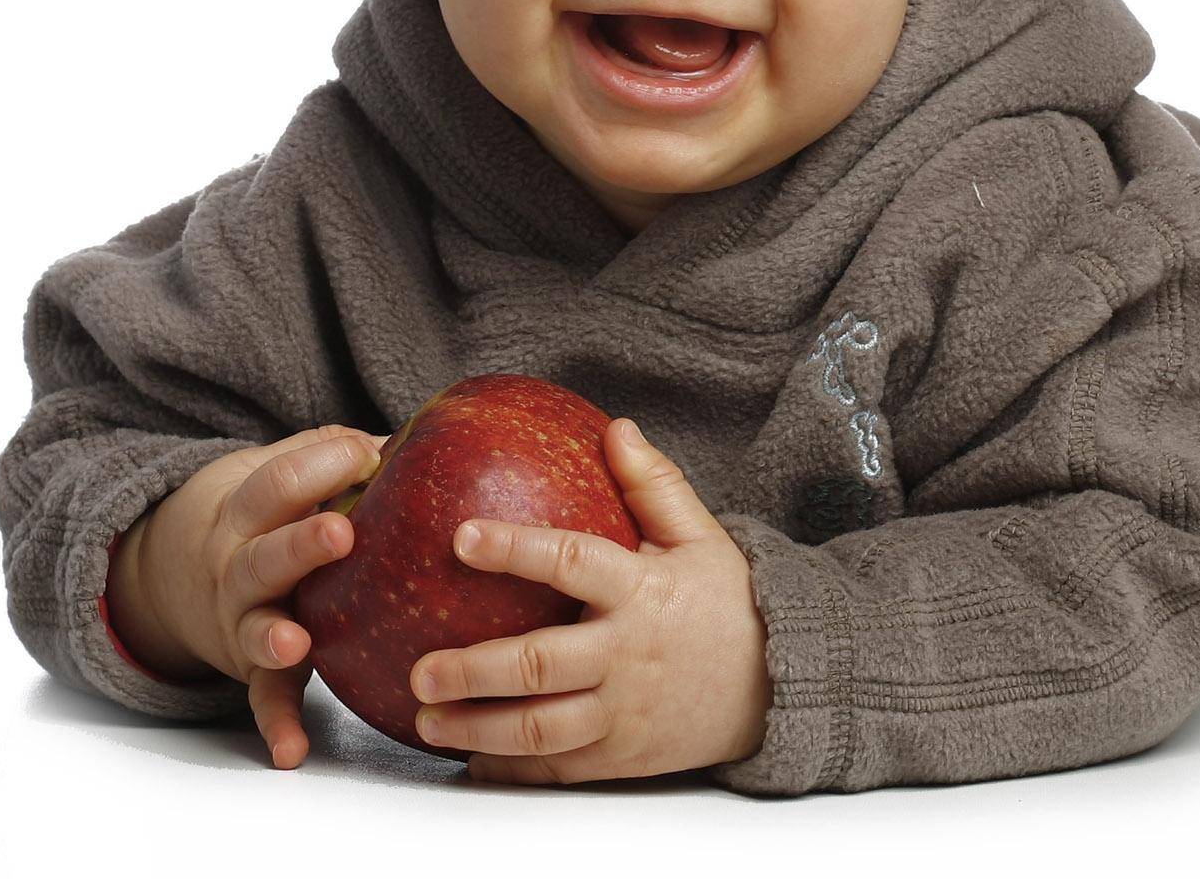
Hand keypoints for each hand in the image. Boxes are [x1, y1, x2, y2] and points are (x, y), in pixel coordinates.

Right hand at [110, 424, 385, 769]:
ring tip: (292, 642)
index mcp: (247, 510)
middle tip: (340, 532)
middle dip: (300, 545)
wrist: (171, 569)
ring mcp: (241, 619)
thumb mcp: (278, 471)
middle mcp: (237, 564)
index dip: (322, 464)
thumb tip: (418, 429)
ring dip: (272, 636)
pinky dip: (276, 724)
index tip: (369, 454)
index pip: (279, 481)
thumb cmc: (261, 513)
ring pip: (254, 627)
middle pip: (264, 553)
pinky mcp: (251, 668)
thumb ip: (335, 453)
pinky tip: (291, 751)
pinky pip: (264, 699)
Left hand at [407, 418, 772, 783]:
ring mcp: (624, 713)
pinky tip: (471, 761)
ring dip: (479, 729)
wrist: (777, 686)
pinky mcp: (622, 756)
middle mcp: (627, 655)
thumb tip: (616, 429)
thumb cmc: (729, 605)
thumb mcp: (702, 539)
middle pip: (542, 666)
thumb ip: (655, 486)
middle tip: (421, 669)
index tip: (462, 537)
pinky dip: (511, 770)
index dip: (516, 550)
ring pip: (542, 729)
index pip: (573, 563)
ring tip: (427, 720)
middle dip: (475, 671)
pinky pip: (558, 770)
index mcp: (642, 591)